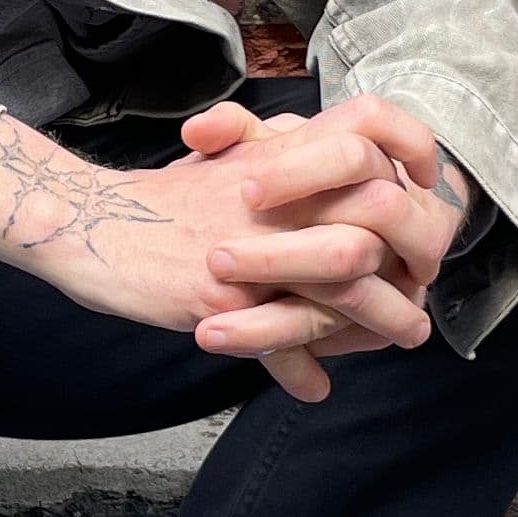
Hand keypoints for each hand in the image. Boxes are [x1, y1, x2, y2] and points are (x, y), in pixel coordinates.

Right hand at [0, 109, 433, 402]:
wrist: (90, 223)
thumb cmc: (162, 200)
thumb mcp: (227, 163)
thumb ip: (282, 156)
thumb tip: (328, 151)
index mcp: (280, 149)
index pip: (371, 130)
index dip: (413, 155)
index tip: (427, 190)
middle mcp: (275, 189)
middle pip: (377, 206)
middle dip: (413, 250)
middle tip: (427, 281)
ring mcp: (252, 240)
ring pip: (348, 270)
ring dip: (383, 311)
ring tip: (404, 335)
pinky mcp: (224, 290)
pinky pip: (284, 331)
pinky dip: (303, 363)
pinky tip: (315, 386)